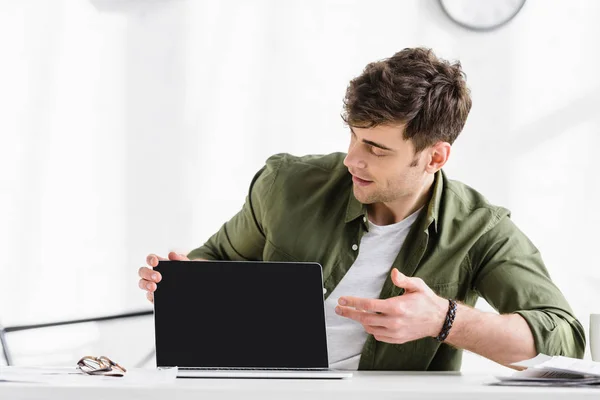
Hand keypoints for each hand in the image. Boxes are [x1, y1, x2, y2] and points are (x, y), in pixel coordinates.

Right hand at [138, 252, 189, 302]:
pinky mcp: (153, 297)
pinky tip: (157, 296)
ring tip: (154, 287)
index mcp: (160, 264)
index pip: (151, 259)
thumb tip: (171, 254)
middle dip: (148, 273)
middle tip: (158, 277)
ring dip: (146, 284)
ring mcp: (151, 285)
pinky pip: (148, 296)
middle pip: (142, 271)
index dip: (151, 259)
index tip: (155, 262)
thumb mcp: (187, 267)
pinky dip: (151, 296)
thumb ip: (181, 259)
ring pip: (141, 283)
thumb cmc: (186, 276)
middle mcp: (153, 274)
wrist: (191, 291)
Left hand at [334, 268, 448, 343]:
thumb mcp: (417, 285)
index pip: (368, 305)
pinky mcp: (397, 339)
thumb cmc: (427, 301)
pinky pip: (378, 336)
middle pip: (364, 318)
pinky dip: (371, 329)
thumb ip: (403, 279)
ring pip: (370, 328)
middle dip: (350, 313)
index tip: (343, 300)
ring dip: (361, 321)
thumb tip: (394, 273)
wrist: (439, 320)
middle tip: (340, 309)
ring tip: (356, 314)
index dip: (353, 302)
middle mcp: (394, 321)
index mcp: (397, 307)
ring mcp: (395, 332)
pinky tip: (371, 322)